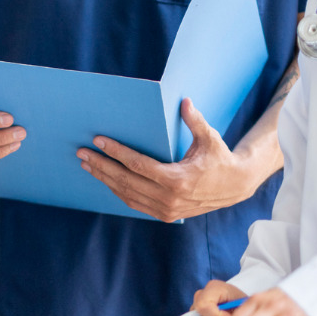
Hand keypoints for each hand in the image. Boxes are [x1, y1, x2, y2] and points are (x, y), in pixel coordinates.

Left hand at [79, 99, 265, 221]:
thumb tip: (184, 100)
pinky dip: (117, 190)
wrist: (235, 187)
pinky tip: (105, 178)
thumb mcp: (211, 138)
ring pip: (126, 194)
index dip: (116, 152)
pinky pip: (134, 202)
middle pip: (125, 180)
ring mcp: (165, 209)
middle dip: (101, 165)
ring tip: (87, 165)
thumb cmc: (220, 159)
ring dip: (104, 179)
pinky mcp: (164, 214)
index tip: (98, 141)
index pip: (137, 165)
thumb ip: (196, 121)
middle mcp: (169, 198)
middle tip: (82, 153)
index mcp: (178, 180)